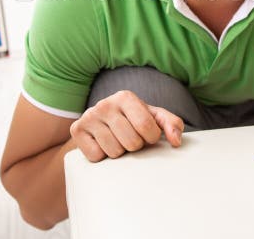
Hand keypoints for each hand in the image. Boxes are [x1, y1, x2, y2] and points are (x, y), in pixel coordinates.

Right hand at [69, 90, 183, 161]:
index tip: (146, 135)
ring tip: (116, 141)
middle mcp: (105, 104)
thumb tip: (176, 141)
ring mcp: (89, 116)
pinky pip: (96, 156)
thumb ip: (170, 124)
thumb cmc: (130, 121)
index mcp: (125, 96)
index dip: (150, 137)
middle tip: (129, 138)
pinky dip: (102, 156)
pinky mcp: (76, 130)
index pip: (146, 126)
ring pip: (114, 152)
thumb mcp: (152, 118)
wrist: (98, 124)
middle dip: (134, 146)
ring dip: (119, 152)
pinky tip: (102, 144)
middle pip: (131, 142)